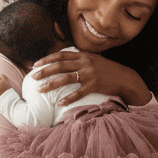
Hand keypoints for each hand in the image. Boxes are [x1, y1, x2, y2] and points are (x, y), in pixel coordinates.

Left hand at [30, 50, 151, 105]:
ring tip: (40, 90)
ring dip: (51, 84)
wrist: (124, 77)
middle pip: (60, 66)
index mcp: (83, 55)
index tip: (35, 64)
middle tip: (33, 77)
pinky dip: (68, 98)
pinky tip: (59, 103)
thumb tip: (63, 61)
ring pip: (66, 79)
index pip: (61, 55)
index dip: (47, 59)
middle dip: (44, 71)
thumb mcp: (93, 60)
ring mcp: (90, 74)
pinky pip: (78, 93)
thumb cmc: (106, 70)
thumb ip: (79, 59)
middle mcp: (85, 63)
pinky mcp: (95, 85)